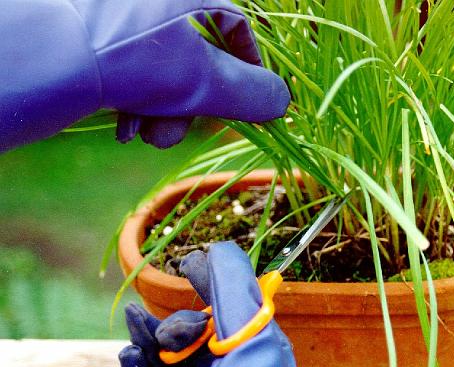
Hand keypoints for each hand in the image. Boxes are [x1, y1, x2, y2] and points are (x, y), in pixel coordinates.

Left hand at [1, 0, 288, 150]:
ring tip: (147, 133)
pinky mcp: (97, 39)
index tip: (249, 104)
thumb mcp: (202, 81)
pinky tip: (125, 126)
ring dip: (166, 113)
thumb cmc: (130, 59)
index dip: (249, 68)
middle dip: (194, 105)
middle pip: (199, 57)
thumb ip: (251, 94)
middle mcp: (157, 1)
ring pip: (166, 71)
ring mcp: (124, 18)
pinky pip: (133, 71)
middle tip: (180, 128)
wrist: (37, 57)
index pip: (237, 24)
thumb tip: (282, 102)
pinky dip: (137, 104)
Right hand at [118, 241, 300, 366]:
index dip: (208, 280)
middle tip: (183, 337)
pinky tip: (132, 358)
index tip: (187, 265)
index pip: (227, 303)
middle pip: (186, 325)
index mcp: (250, 348)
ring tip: (140, 336)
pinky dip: (132, 366)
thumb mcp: (255, 342)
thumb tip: (218, 249)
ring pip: (157, 349)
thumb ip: (237, 292)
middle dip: (178, 321)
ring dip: (146, 335)